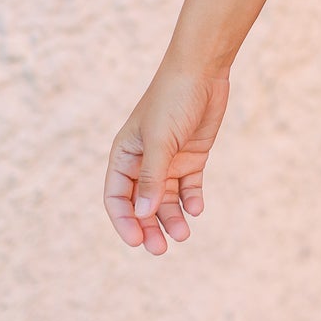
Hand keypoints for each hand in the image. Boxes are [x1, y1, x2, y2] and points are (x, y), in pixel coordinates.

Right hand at [104, 56, 230, 253]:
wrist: (203, 71)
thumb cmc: (173, 100)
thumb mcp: (161, 140)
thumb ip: (152, 178)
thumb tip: (143, 215)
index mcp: (125, 156)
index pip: (117, 198)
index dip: (125, 222)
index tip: (137, 241)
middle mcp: (144, 161)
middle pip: (143, 204)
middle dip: (150, 227)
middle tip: (162, 249)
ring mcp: (169, 160)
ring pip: (166, 199)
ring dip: (173, 217)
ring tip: (184, 233)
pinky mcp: (191, 156)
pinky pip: (188, 187)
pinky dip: (191, 199)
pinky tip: (197, 208)